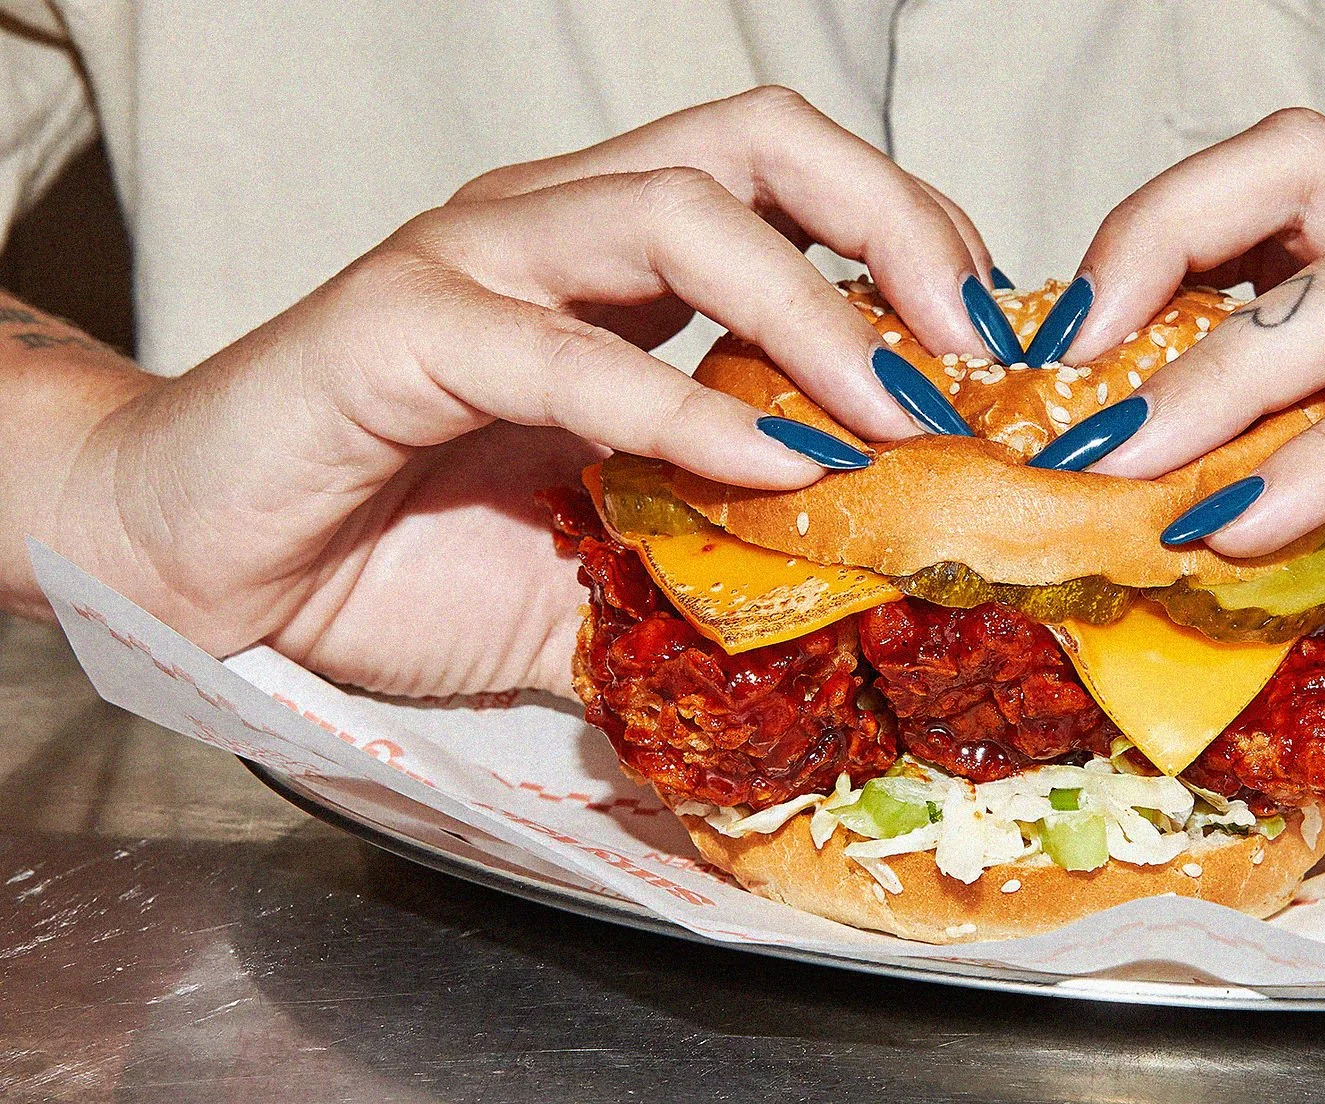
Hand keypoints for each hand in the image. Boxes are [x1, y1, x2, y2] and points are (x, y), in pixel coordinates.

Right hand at [29, 87, 1004, 696]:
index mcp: (618, 258)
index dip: (911, 236)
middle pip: (758, 143)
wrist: (213, 570)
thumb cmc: (409, 550)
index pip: (796, 179)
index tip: (992, 345)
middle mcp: (557, 229)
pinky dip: (676, 404)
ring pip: (674, 212)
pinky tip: (765, 468)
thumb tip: (875, 619)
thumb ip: (730, 564)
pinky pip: (558, 348)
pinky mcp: (396, 333)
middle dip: (894, 225)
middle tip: (977, 344)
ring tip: (894, 412)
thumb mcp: (616, 563)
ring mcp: (473, 263)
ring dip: (811, 312)